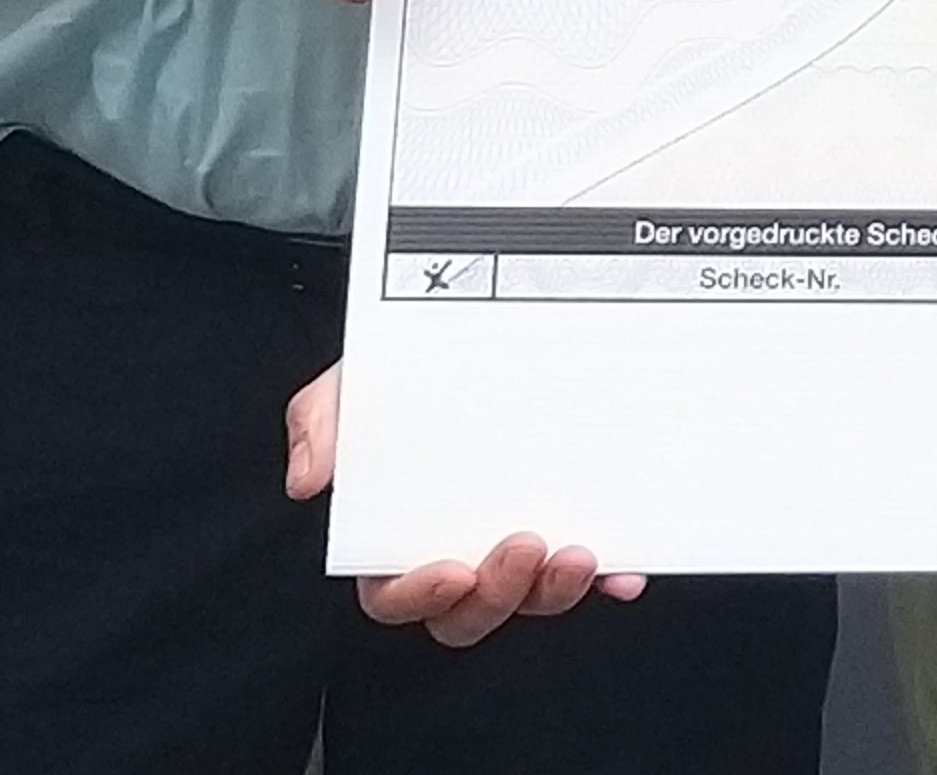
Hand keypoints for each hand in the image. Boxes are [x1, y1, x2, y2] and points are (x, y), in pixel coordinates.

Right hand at [284, 366, 641, 643]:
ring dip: (554, 591)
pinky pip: (595, 572)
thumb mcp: (356, 379)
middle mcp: (460, 548)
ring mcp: (518, 542)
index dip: (419, 596)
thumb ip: (323, 422)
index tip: (449, 572)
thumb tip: (310, 480)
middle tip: (523, 547)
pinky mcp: (572, 527)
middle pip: (471, 611)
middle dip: (498, 595)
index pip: (394, 594)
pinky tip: (626, 570)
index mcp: (398, 534)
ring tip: (576, 554)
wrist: (478, 326)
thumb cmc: (408, 370)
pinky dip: (611, 578)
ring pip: (533, 599)